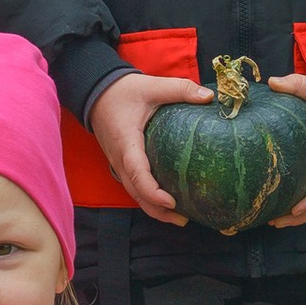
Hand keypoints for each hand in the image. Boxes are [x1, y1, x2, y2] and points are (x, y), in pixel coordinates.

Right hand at [86, 72, 212, 224]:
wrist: (96, 92)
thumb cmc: (123, 91)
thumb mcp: (152, 86)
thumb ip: (180, 89)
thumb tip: (209, 97)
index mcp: (127, 142)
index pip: (137, 172)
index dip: (152, 190)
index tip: (171, 201)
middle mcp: (119, 159)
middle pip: (136, 193)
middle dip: (157, 209)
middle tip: (183, 219)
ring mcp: (118, 164)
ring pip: (134, 194)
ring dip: (153, 208)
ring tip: (179, 218)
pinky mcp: (121, 164)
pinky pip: (133, 186)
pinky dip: (148, 198)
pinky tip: (167, 202)